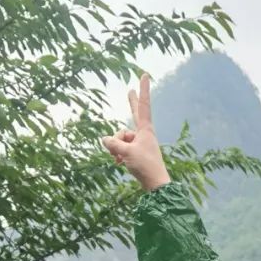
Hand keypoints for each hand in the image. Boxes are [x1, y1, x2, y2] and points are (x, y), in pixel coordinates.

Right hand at [101, 74, 170, 190]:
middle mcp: (144, 134)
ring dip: (116, 147)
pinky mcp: (138, 153)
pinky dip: (119, 154)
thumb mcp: (125, 153)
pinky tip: (118, 163)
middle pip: (135, 115)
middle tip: (130, 91)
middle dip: (131, 104)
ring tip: (118, 159)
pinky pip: (123, 148)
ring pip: (122, 138)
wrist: (156, 185)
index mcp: (146, 130)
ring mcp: (141, 143)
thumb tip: (104, 139)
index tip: (145, 75)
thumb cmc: (145, 166)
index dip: (143, 90)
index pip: (144, 105)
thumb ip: (113, 144)